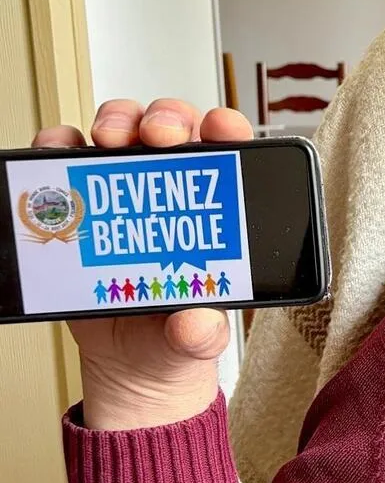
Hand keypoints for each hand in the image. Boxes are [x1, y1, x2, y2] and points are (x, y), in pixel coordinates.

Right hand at [34, 99, 253, 429]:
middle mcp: (173, 189)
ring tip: (107, 140)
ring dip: (116, 122)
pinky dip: (59, 147)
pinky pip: (67, 159)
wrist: (131, 363)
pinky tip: (56, 156)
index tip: (220, 128)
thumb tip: (197, 322)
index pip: (231, 153)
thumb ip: (203, 332)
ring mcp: (126, 190)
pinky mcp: (84, 201)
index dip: (227, 129)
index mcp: (218, 210)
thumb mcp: (198, 339)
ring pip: (123, 131)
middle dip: (166, 118)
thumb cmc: (179, 336)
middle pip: (174, 128)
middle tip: (156, 135)